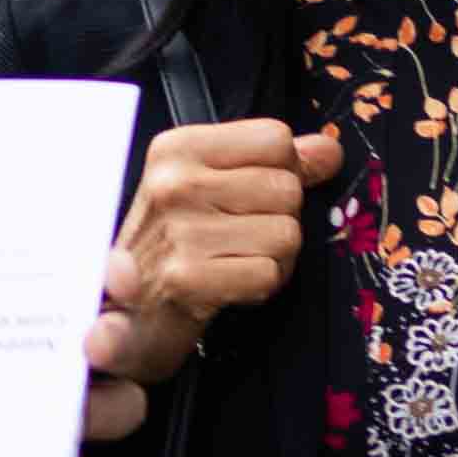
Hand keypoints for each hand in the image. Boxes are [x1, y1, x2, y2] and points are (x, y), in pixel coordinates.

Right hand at [90, 121, 338, 390]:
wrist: (127, 318)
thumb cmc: (173, 246)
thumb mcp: (209, 187)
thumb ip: (273, 163)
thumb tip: (330, 151)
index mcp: (178, 148)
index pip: (276, 138)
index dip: (280, 170)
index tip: (248, 196)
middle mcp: (174, 182)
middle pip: (288, 188)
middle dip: (278, 220)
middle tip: (237, 239)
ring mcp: (179, 231)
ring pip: (287, 233)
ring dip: (273, 258)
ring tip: (232, 263)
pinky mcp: (188, 278)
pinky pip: (270, 273)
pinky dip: (259, 286)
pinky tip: (229, 286)